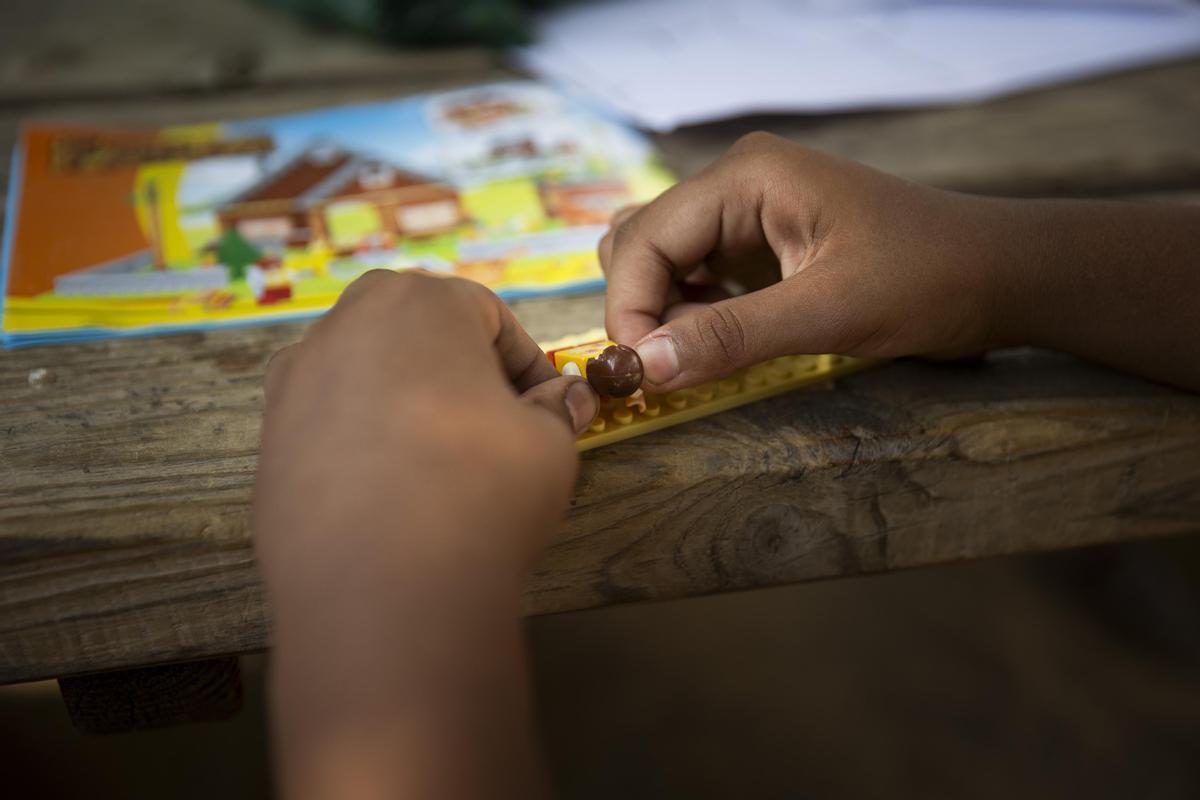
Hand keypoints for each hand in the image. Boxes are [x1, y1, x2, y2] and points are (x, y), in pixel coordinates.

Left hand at [255, 269, 595, 584]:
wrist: (380, 590)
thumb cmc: (478, 492)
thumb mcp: (549, 444)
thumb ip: (557, 409)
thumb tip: (563, 398)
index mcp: (420, 300)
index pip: (490, 317)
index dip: (526, 366)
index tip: (544, 408)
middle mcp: (345, 323)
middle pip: (420, 334)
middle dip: (461, 374)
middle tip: (494, 430)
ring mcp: (294, 380)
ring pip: (370, 376)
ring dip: (408, 405)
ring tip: (439, 467)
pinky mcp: (269, 438)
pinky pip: (331, 423)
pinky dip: (363, 443)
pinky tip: (389, 494)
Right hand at [600, 132, 1001, 390]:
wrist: (999, 273)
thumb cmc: (928, 279)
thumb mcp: (827, 312)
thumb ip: (730, 337)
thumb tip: (646, 369)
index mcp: (746, 176)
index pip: (645, 239)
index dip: (630, 309)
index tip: (641, 375)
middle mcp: (736, 182)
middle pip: (640, 243)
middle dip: (640, 309)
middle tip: (665, 370)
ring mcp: (747, 210)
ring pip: (660, 259)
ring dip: (662, 311)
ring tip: (696, 356)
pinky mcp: (760, 241)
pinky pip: (696, 274)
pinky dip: (690, 313)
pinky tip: (718, 343)